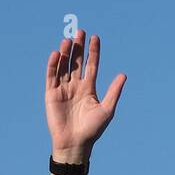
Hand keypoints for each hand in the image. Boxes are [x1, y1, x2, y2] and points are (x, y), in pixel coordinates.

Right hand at [45, 30, 125, 161]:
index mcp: (89, 89)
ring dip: (66, 53)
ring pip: (64, 66)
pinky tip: (57, 54)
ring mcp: (63, 89)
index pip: (91, 65)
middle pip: (77, 62)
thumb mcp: (107, 109)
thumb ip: (114, 92)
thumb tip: (123, 75)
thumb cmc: (93, 129)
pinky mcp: (51, 93)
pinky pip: (51, 76)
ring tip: (68, 40)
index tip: (95, 37)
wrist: (76, 143)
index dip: (93, 52)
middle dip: (79, 47)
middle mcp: (76, 86)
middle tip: (80, 32)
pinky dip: (53, 65)